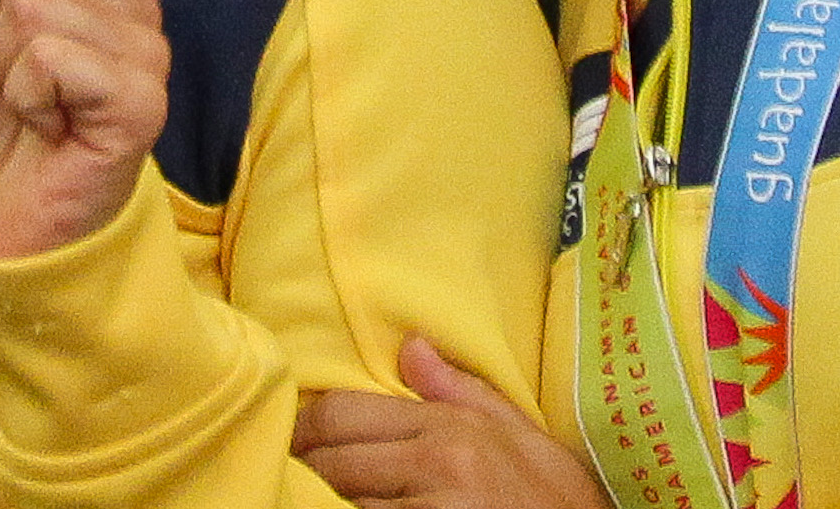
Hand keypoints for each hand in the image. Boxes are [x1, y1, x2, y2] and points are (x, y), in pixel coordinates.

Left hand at [296, 336, 608, 508]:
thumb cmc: (556, 498)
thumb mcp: (521, 435)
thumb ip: (461, 391)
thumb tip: (412, 346)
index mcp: (452, 428)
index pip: (346, 412)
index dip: (303, 425)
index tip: (288, 435)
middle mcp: (435, 464)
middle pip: (332, 457)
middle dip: (301, 464)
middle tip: (283, 466)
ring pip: (340, 500)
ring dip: (320, 500)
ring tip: (305, 496)